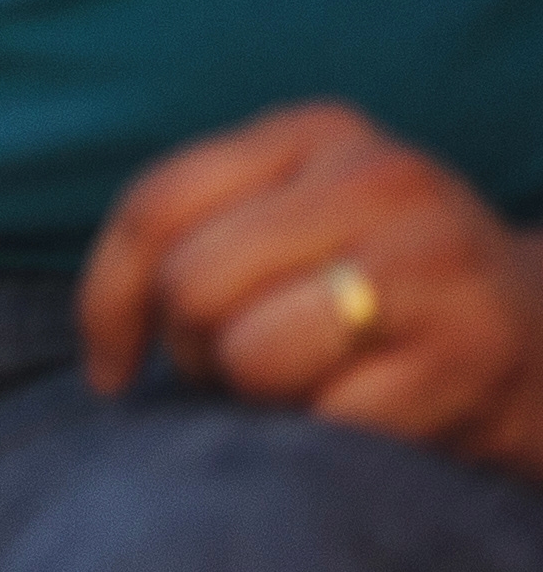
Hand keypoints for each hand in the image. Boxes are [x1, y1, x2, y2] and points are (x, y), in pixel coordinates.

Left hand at [78, 101, 542, 477]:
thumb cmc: (388, 286)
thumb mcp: (298, 219)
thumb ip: (198, 236)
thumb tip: (104, 351)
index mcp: (319, 133)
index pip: (157, 206)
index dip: (109, 301)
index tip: (114, 366)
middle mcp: (382, 181)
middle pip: (195, 285)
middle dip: (197, 353)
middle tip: (249, 372)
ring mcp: (433, 267)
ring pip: (249, 356)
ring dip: (262, 399)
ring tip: (314, 386)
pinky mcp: (468, 358)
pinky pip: (325, 420)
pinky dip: (327, 438)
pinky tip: (370, 418)